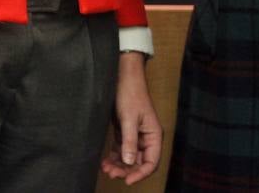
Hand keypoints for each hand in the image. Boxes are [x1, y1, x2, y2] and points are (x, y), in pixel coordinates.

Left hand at [101, 52, 162, 185]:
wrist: (123, 77)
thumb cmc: (130, 94)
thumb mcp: (129, 119)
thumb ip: (129, 141)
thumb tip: (128, 162)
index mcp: (154, 134)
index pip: (152, 161)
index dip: (141, 173)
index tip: (127, 180)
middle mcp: (146, 137)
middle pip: (139, 162)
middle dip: (126, 170)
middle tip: (111, 174)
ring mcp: (135, 136)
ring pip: (128, 158)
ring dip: (118, 166)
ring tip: (105, 169)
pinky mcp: (125, 133)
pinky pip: (121, 151)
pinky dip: (114, 158)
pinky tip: (105, 162)